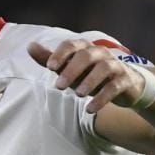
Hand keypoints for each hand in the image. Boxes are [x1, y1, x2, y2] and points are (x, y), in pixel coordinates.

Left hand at [27, 39, 147, 113]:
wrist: (124, 86)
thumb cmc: (89, 75)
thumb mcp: (68, 69)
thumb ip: (49, 59)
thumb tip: (30, 46)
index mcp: (85, 48)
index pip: (72, 44)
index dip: (61, 54)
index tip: (50, 67)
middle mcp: (101, 53)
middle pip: (87, 55)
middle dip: (72, 70)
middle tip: (59, 86)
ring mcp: (115, 66)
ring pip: (104, 68)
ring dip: (90, 81)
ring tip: (78, 96)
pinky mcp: (125, 80)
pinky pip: (114, 86)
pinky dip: (102, 98)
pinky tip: (90, 109)